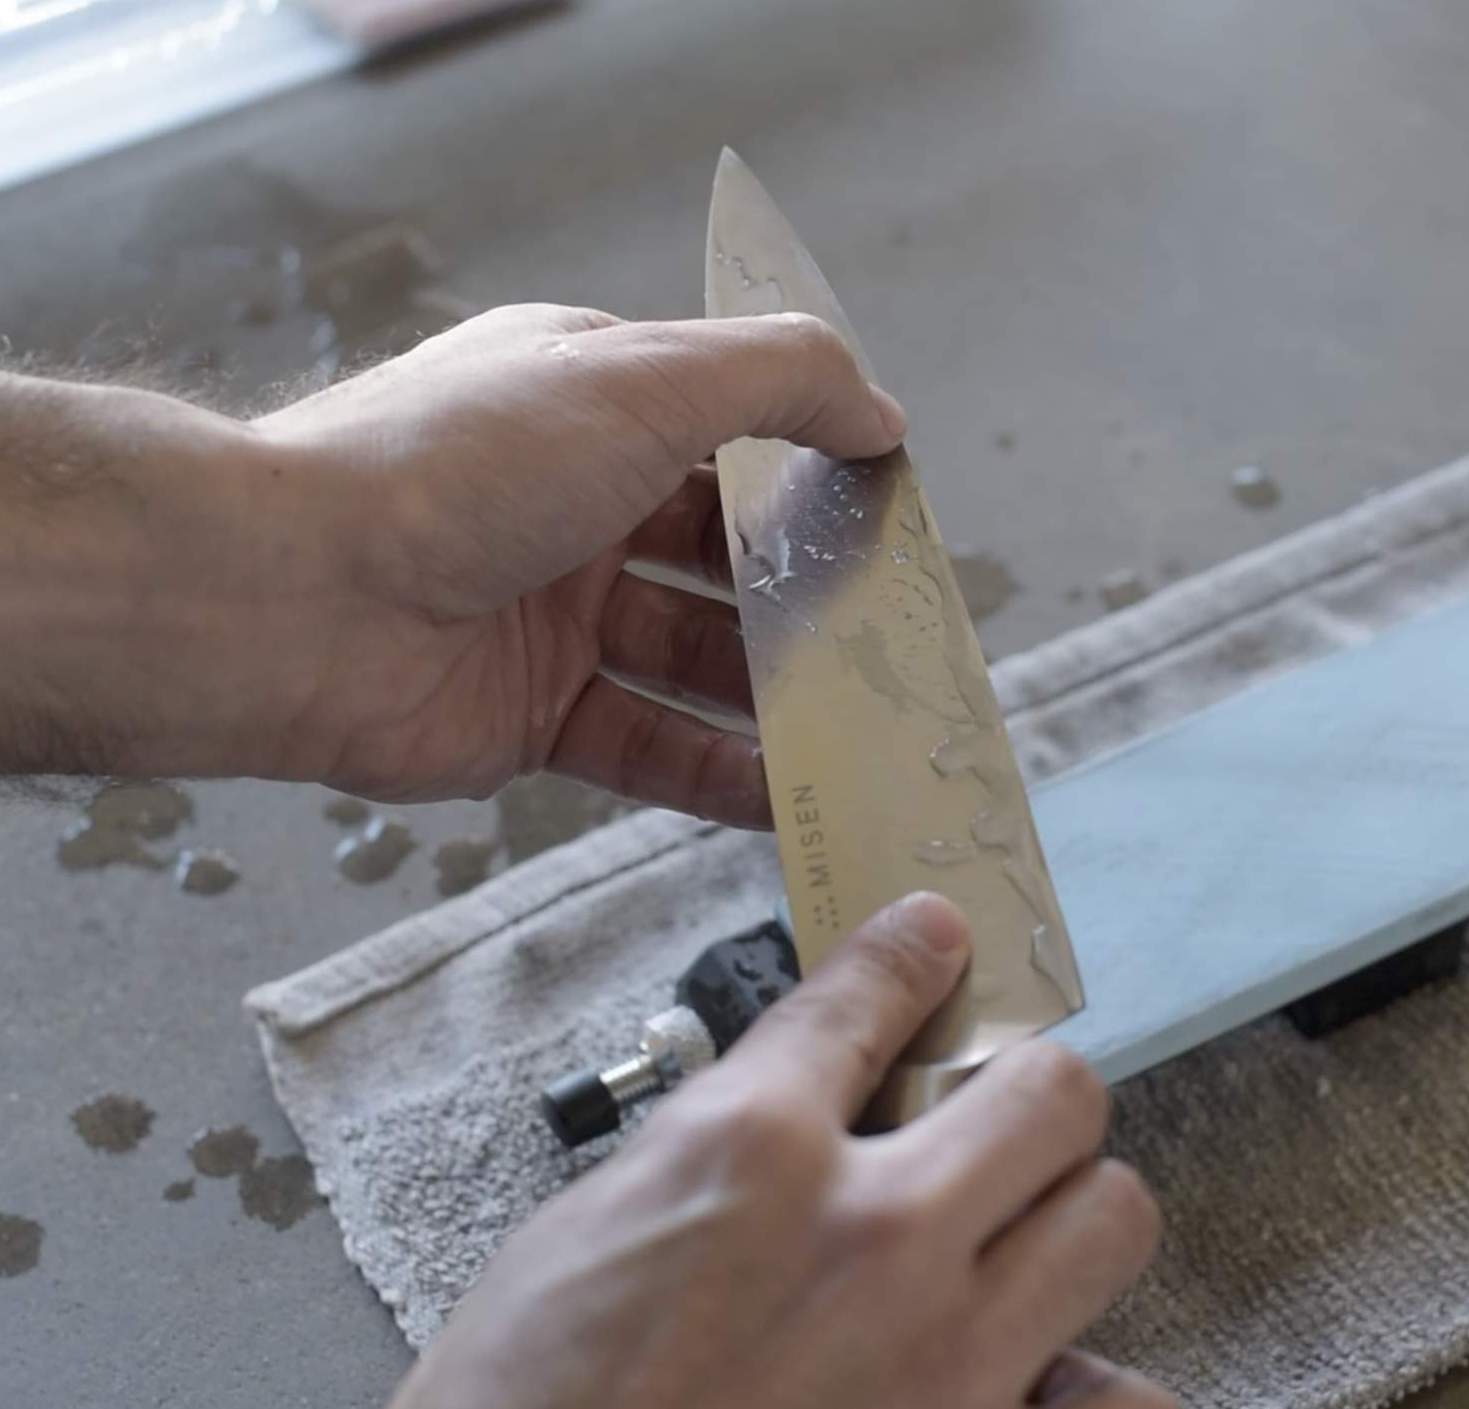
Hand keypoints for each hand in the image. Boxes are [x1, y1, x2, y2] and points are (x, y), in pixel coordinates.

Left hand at [0, 305, 903, 822]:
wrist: (286, 597)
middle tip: (898, 639)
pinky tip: (794, 796)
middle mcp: (577, 505)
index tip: (896, 517)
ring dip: (781, 694)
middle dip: (812, 595)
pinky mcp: (532, 717)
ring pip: (699, 660)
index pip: (735, 431)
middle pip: (727, 557)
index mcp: (594, 403)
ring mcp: (554, 615)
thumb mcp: (644, 377)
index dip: (818, 470)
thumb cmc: (455, 465)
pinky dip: (722, 774)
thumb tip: (882, 415)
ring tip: (870, 727)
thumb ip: (783, 381)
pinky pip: (650, 747)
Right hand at [391, 893, 1171, 1408]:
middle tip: (986, 1124)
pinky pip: (1122, 1396)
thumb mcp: (589, 1226)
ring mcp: (943, 1356)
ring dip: (1070, 1214)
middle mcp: (872, 1235)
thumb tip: (804, 1112)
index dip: (913, 955)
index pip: (874, 994)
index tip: (938, 939)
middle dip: (1025, 1094)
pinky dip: (1094, 1385)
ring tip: (1010, 1245)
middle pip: (1053, 1092)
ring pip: (1112, 1214)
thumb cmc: (529, 1400)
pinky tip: (1043, 1379)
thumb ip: (721, 1148)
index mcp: (750, 1151)